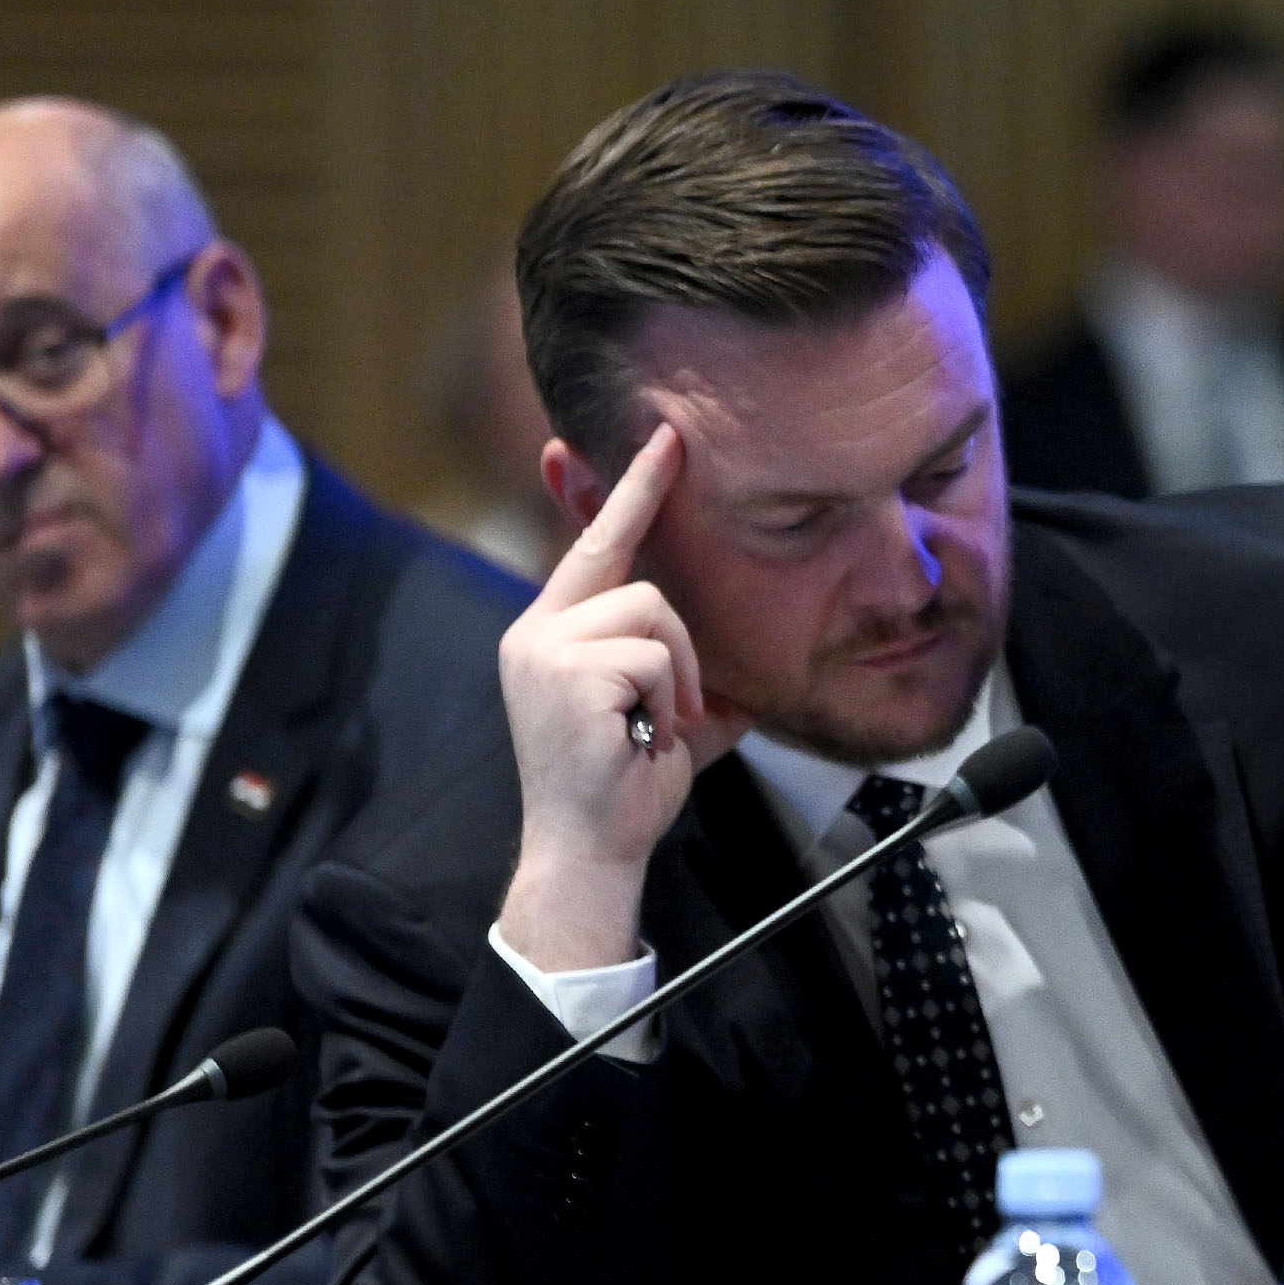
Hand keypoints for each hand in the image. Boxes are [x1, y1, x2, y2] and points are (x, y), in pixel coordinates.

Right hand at [493, 424, 745, 971]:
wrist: (591, 849)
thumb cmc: (627, 787)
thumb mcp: (670, 715)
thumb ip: (693, 673)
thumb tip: (748, 666)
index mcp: (551, 631)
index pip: (592, 541)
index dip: (629, 487)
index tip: (663, 435)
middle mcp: (535, 629)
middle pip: (636, 577)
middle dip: (678, 644)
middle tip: (674, 712)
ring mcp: (543, 646)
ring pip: (653, 611)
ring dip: (677, 675)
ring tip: (653, 728)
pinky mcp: (565, 668)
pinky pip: (654, 652)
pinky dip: (668, 697)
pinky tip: (642, 736)